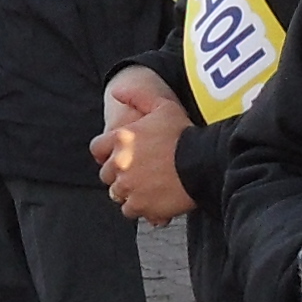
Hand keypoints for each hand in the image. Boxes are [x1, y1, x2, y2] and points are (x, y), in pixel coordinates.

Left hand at [91, 70, 198, 222]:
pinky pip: (130, 210)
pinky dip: (140, 207)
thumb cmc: (185, 133)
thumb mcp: (163, 106)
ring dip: (129, 192)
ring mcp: (128, 186)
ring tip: (148, 187)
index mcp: (121, 139)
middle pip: (107, 175)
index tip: (120, 156)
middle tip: (139, 173)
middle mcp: (120, 163)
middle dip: (120, 174)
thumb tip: (116, 91)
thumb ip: (137, 96)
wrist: (204, 162)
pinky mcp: (140, 205)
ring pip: (118, 194)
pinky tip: (153, 200)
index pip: (97, 149)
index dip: (107, 153)